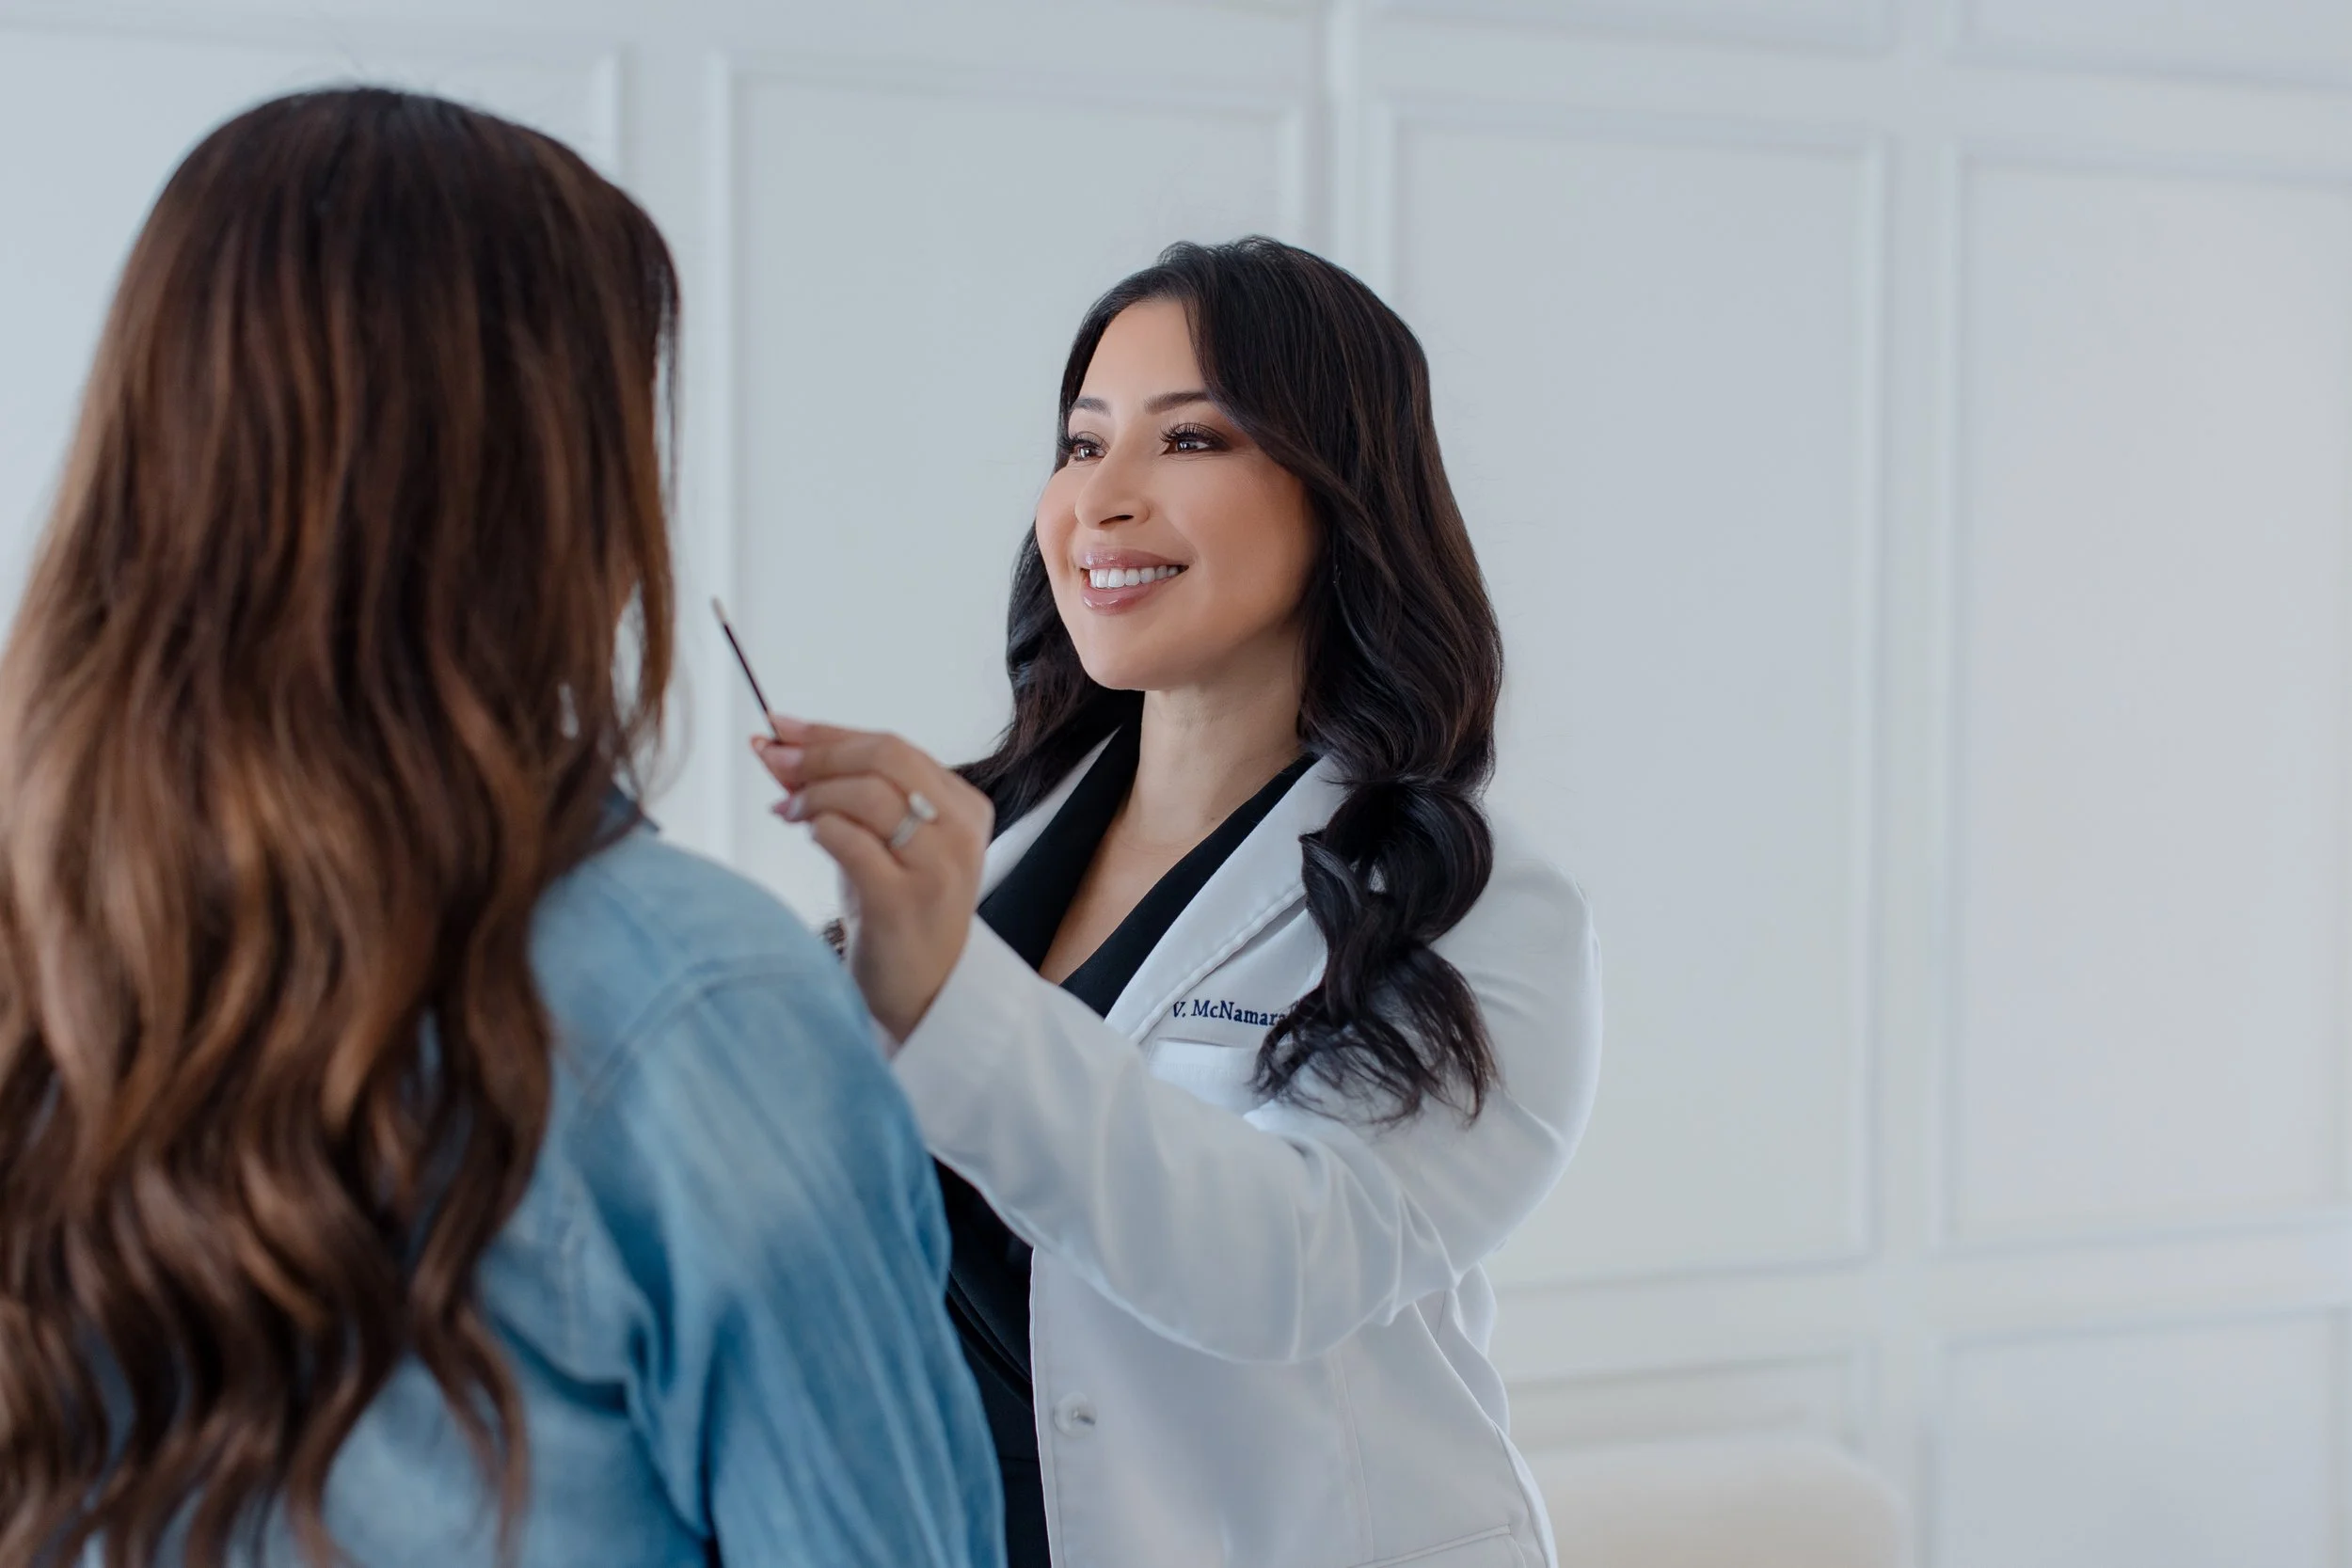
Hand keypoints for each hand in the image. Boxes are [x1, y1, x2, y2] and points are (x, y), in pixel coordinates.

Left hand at [753, 716, 993, 1041]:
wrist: (923, 995)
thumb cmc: (897, 917)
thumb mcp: (880, 846)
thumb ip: (843, 796)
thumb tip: (779, 748)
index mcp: (964, 808)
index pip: (894, 745)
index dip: (830, 732)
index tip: (780, 727)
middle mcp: (960, 832)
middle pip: (886, 756)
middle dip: (819, 752)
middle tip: (772, 758)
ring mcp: (938, 867)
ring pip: (867, 793)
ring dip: (813, 792)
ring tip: (787, 808)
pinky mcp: (905, 902)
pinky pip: (850, 840)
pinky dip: (818, 826)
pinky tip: (804, 832)